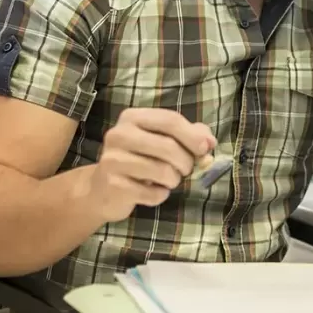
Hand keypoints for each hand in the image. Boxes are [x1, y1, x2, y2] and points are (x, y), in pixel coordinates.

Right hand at [88, 109, 215, 222]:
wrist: (103, 190)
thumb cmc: (141, 160)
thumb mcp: (164, 142)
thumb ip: (191, 136)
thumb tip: (209, 143)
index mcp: (133, 117)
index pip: (170, 120)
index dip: (193, 135)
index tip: (206, 148)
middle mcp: (119, 134)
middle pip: (169, 146)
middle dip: (186, 162)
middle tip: (185, 170)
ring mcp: (112, 160)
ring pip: (163, 171)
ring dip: (174, 180)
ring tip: (167, 180)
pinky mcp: (112, 185)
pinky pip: (153, 193)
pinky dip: (160, 195)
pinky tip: (151, 191)